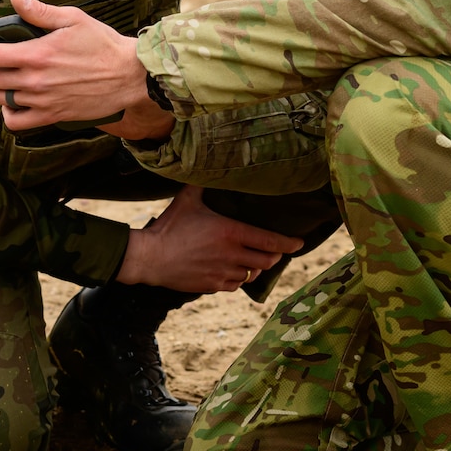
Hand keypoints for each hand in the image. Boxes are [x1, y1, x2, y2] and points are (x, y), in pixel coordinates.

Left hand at [0, 0, 168, 135]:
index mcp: (36, 54)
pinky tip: (12, 102)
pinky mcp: (52, 116)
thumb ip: (39, 12)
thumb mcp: (72, 19)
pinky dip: (8, 114)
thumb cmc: (103, 45)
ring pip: (1, 98)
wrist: (129, 76)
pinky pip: (18, 122)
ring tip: (2, 77)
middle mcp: (35, 81)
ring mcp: (42, 101)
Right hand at [115, 185, 301, 292]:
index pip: (270, 241)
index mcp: (231, 232)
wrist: (150, 257)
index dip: (289, 243)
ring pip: (251, 275)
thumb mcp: (187, 199)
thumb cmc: (170, 226)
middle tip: (273, 250)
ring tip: (253, 260)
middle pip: (267, 261)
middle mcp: (232, 255)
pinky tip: (233, 271)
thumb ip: (203, 184)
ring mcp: (223, 273)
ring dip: (255, 268)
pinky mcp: (212, 286)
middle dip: (274, 256)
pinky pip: (234, 285)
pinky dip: (238, 279)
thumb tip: (209, 165)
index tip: (299, 243)